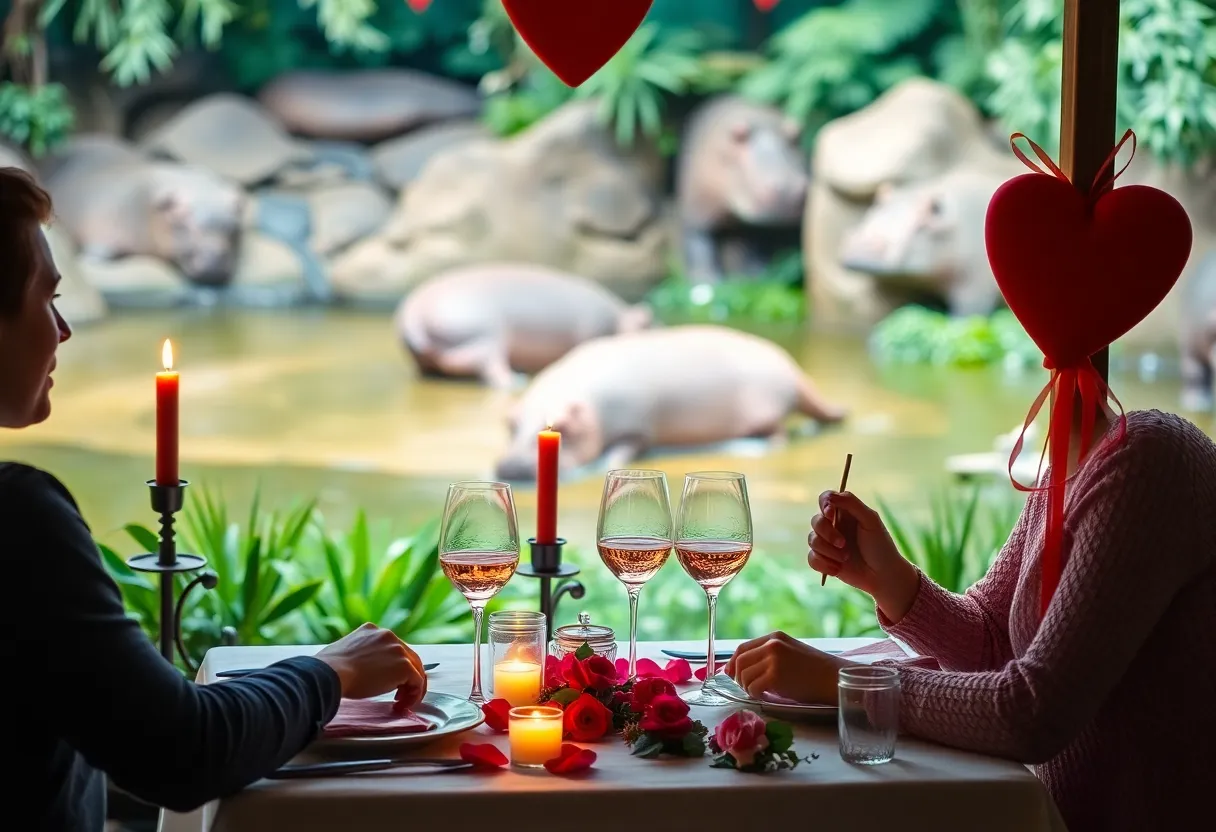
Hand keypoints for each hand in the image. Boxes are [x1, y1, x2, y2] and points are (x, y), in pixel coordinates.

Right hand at [315, 623, 427, 706]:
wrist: (330, 674)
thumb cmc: (328, 670)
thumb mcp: (342, 653)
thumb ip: (356, 656)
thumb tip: (354, 669)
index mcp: (371, 630)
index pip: (391, 647)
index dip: (392, 666)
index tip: (387, 681)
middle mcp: (388, 635)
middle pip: (407, 656)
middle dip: (405, 677)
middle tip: (398, 695)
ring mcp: (398, 649)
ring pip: (415, 668)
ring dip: (411, 687)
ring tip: (401, 702)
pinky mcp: (404, 665)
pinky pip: (418, 681)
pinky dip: (414, 694)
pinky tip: (403, 705)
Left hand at [723, 631, 855, 704]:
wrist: (835, 678)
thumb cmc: (815, 671)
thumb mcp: (790, 654)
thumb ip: (767, 657)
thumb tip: (738, 669)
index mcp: (774, 637)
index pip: (742, 648)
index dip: (733, 663)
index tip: (731, 674)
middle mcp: (772, 644)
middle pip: (740, 661)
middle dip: (738, 677)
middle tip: (747, 688)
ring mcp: (773, 659)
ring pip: (744, 675)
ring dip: (747, 687)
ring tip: (759, 692)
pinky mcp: (776, 675)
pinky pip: (753, 687)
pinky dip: (755, 694)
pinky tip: (765, 696)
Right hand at [809, 490, 919, 622]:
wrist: (883, 576)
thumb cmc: (880, 546)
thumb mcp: (870, 520)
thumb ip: (851, 503)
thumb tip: (830, 496)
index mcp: (845, 512)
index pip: (825, 498)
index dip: (824, 504)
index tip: (831, 514)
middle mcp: (834, 525)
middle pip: (816, 521)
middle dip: (828, 533)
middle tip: (844, 544)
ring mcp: (827, 543)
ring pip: (812, 540)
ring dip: (829, 551)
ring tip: (846, 558)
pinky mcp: (824, 560)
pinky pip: (811, 558)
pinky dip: (823, 564)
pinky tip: (838, 569)